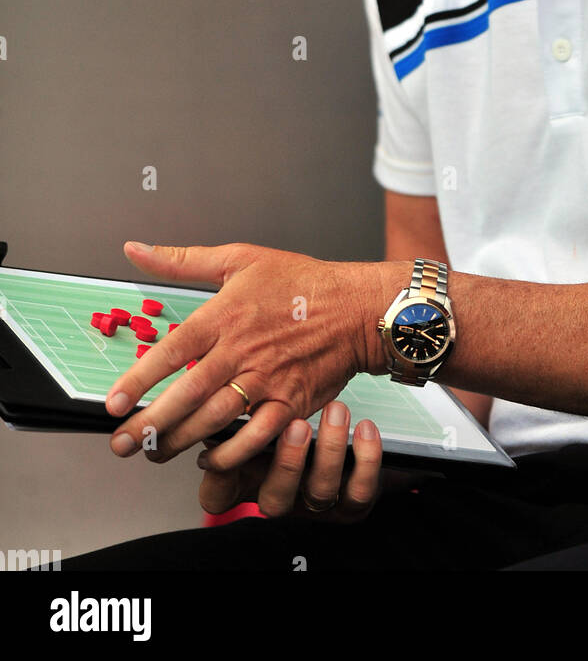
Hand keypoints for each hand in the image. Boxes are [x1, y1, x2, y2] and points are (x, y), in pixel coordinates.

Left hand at [104, 241, 396, 470]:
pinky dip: (230, 452)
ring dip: (180, 440)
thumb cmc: (299, 283)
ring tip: (153, 452)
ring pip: (216, 418)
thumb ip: (183, 260)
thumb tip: (136, 250)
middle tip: (122, 442)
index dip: (140, 379)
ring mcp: (268, 379)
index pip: (174, 350)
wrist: (354, 307)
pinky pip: (255, 437)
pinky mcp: (291, 403)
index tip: (113, 402)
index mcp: (226, 314)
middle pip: (189, 393)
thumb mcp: (240, 258)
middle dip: (151, 422)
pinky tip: (208, 457)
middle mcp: (243, 350)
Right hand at [199, 403, 383, 522]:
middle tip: (295, 425)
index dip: (218, 479)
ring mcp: (317, 499)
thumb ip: (230, 401)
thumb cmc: (284, 405)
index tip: (218, 452)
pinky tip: (365, 428)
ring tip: (336, 409)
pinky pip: (360, 491)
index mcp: (250, 478)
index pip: (219, 497)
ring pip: (320, 492)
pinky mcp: (353, 499)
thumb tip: (205, 384)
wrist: (340, 418)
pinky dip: (366, 460)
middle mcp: (281, 494)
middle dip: (286, 466)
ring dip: (330, 449)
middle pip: (274, 502)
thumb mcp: (251, 404)